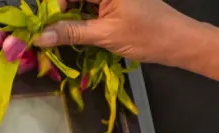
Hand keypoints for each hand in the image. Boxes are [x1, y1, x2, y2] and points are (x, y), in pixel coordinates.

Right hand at [33, 0, 199, 66]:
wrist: (179, 42)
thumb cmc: (147, 36)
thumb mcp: (106, 35)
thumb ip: (71, 33)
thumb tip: (40, 37)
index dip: (55, 5)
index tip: (46, 25)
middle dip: (59, 12)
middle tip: (47, 34)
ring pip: (80, 2)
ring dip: (68, 18)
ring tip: (59, 36)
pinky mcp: (115, 3)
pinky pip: (90, 7)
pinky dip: (80, 20)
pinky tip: (75, 34)